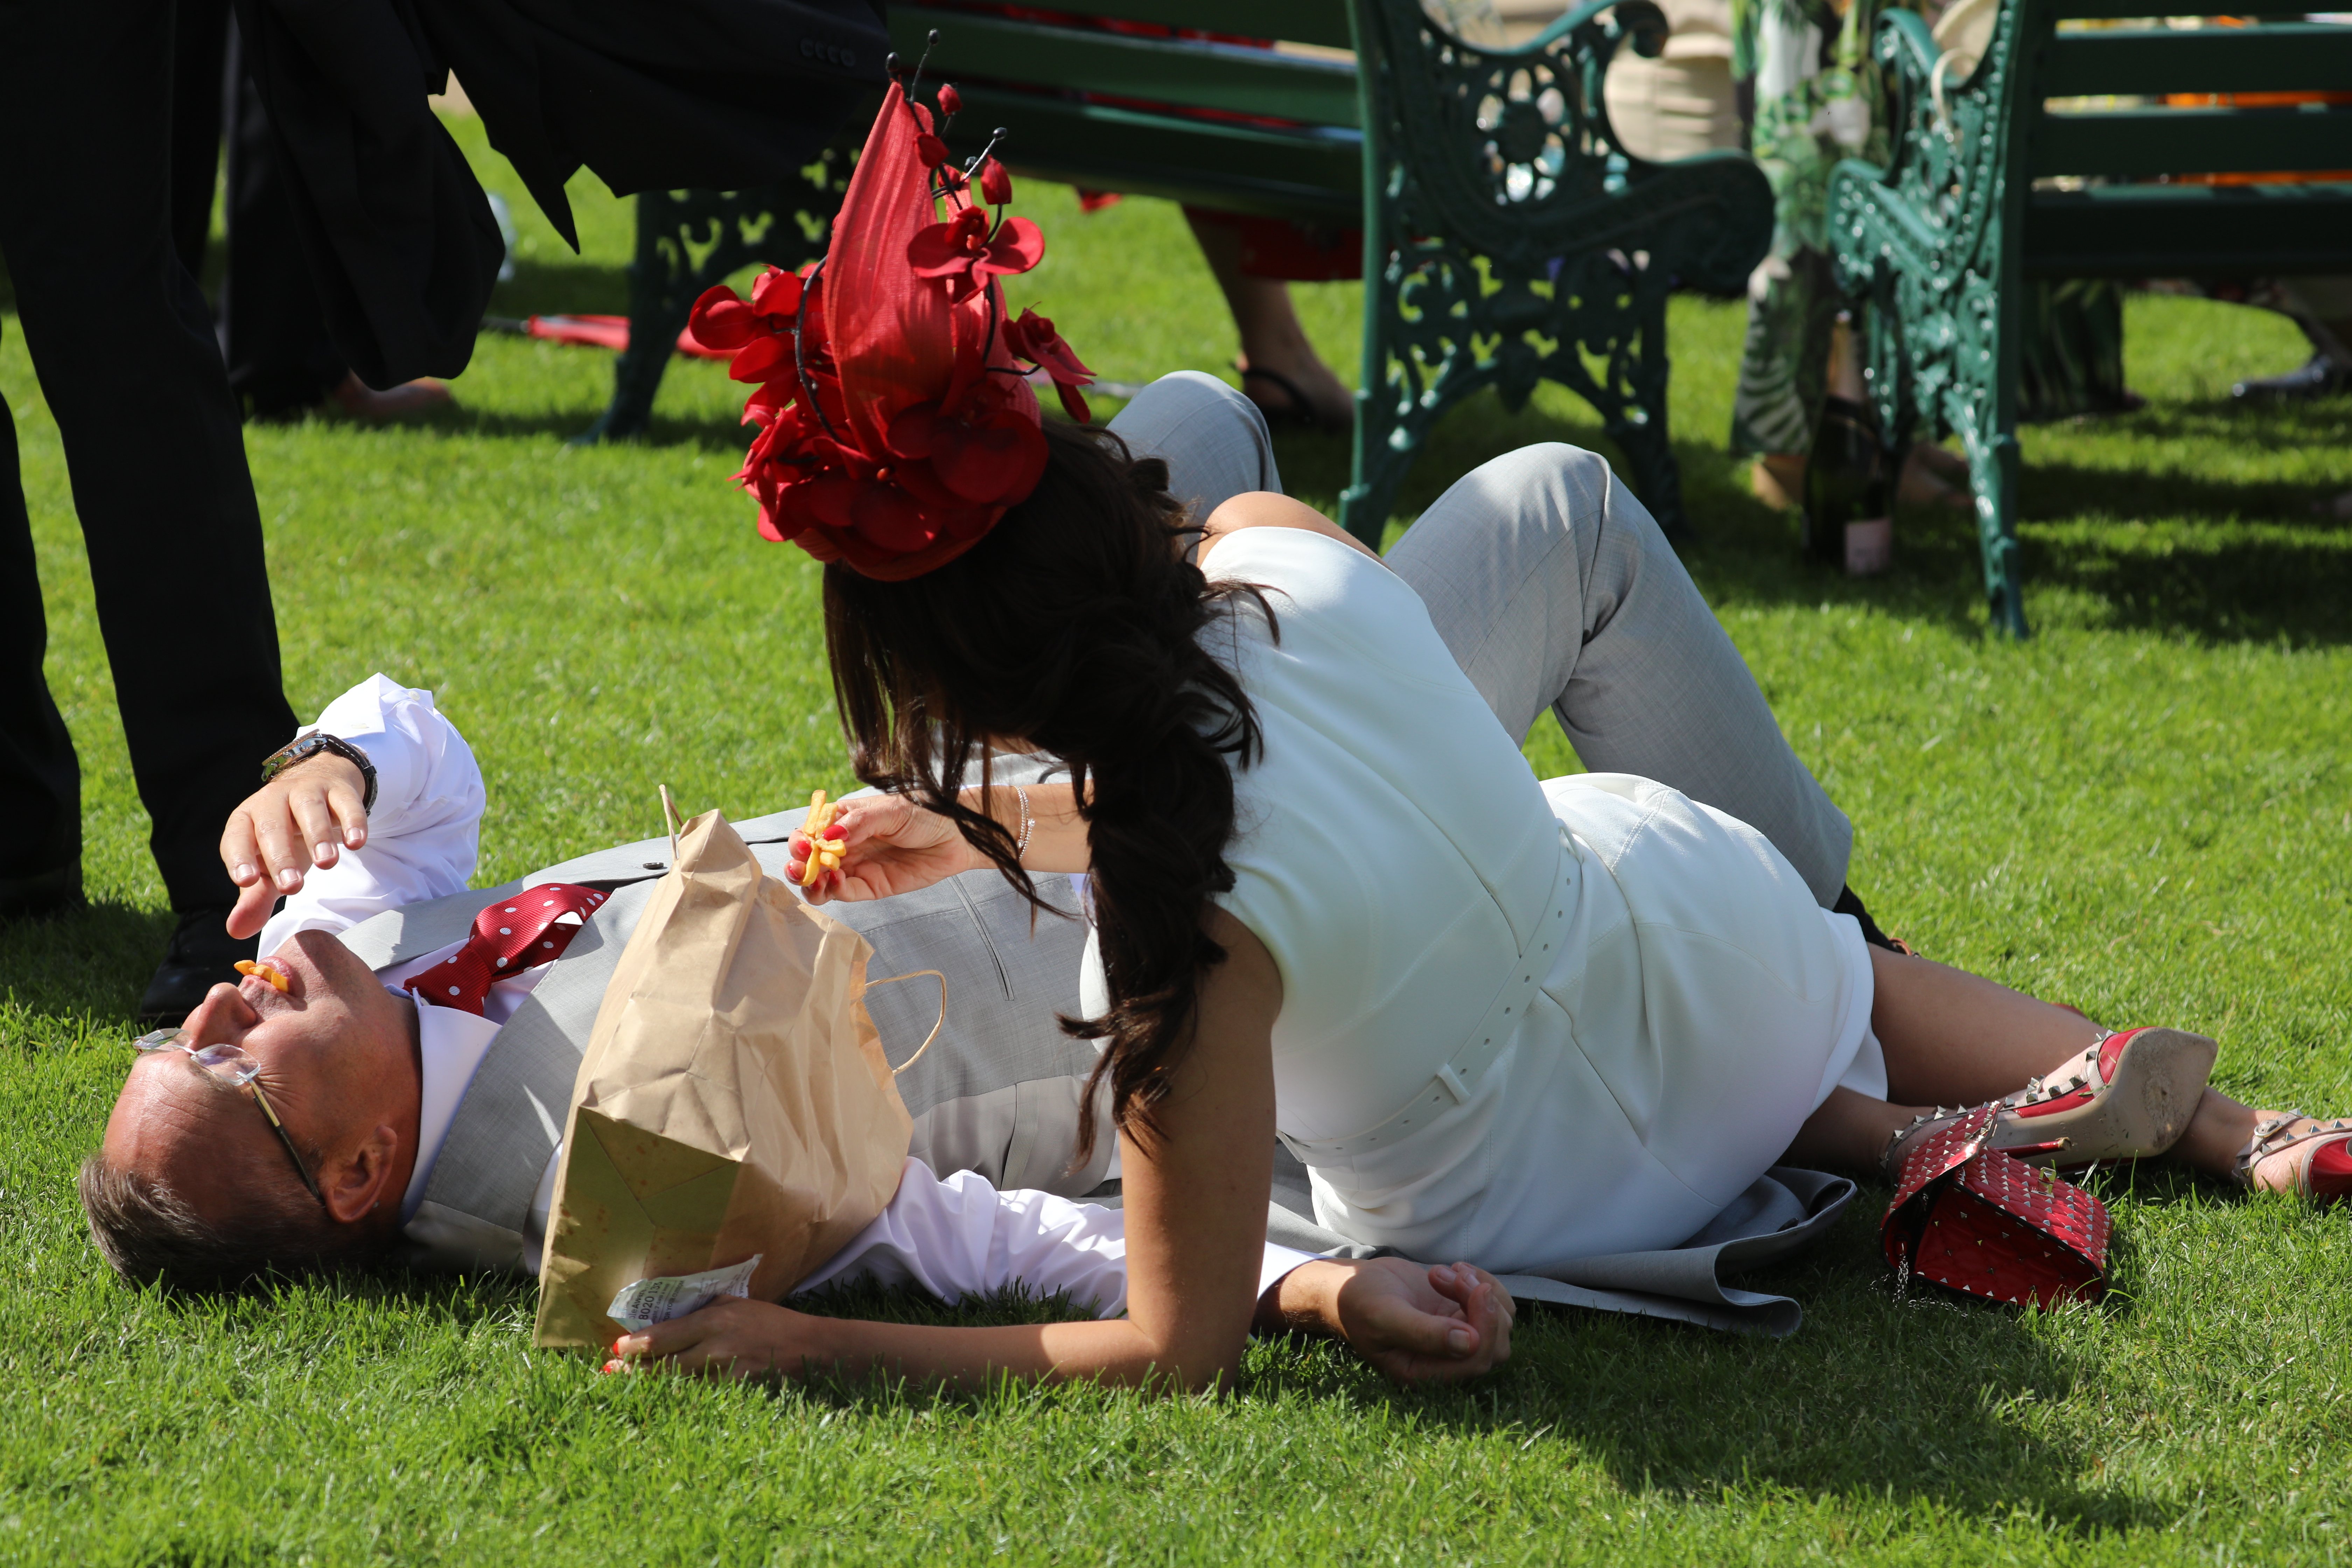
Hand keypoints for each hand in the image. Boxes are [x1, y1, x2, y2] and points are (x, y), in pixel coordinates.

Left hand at [218, 754, 369, 938]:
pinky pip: (346, 803)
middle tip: (292, 887)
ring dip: (317, 836)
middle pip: (272, 826)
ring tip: (327, 864)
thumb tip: (236, 930)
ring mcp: (306, 792)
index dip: (239, 857)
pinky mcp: (339, 790)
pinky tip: (356, 843)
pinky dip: (353, 821)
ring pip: (308, 809)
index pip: (236, 837)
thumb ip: (256, 897)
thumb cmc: (287, 835)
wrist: (317, 786)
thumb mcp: (269, 866)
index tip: (246, 881)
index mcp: (247, 819)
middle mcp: (272, 800)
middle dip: (281, 857)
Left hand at [608, 1298, 827, 1381]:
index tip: (616, 1348)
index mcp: (712, 1321)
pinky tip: (665, 1397)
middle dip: (633, 1370)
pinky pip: (697, 1397)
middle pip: (660, 1366)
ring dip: (651, 1384)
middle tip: (611, 1370)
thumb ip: (702, 1310)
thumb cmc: (771, 1322)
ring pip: (675, 1385)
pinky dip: (679, 1395)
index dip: (633, 1346)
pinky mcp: (732, 1395)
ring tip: (629, 1383)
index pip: (660, 1337)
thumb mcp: (735, 1304)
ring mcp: (722, 1376)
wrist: (808, 1349)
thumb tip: (666, 1317)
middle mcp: (713, 1349)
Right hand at [787, 793, 975, 903]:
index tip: (805, 845)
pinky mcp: (870, 887)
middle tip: (800, 867)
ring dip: (810, 883)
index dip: (801, 839)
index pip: (811, 830)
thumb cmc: (926, 814)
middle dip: (798, 864)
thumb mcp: (892, 810)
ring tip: (815, 879)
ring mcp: (856, 867)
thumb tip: (828, 835)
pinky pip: (844, 893)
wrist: (958, 836)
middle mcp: (845, 844)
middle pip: (809, 858)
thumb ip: (859, 822)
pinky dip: (835, 890)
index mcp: (844, 819)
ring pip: (821, 881)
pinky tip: (838, 880)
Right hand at [1273, 1256, 1514, 1383]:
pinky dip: (1481, 1280)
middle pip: (1495, 1343)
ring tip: (1440, 1272)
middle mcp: (1445, 1360)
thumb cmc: (1359, 1301)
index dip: (1486, 1327)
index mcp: (1425, 1372)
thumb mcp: (1384, 1315)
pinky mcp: (1460, 1314)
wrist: (1348, 1285)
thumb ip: (1423, 1333)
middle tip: (1447, 1275)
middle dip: (1481, 1304)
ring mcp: (1455, 1336)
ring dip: (1478, 1288)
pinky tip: (1455, 1268)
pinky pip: (1493, 1304)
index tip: (1477, 1289)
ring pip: (1499, 1322)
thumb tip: (1469, 1343)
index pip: (1478, 1360)